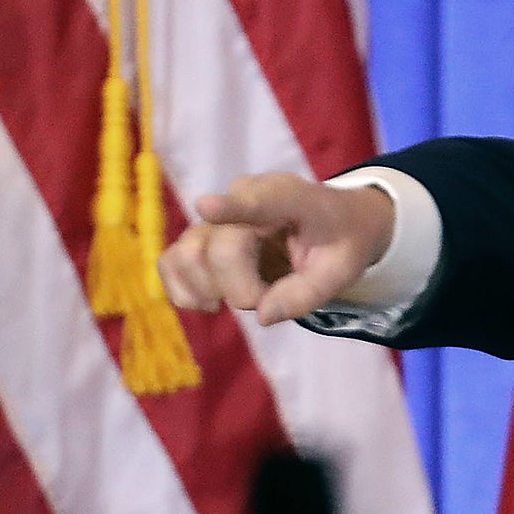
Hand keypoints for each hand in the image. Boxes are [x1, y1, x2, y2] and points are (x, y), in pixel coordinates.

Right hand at [159, 173, 394, 324]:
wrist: (336, 222)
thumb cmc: (341, 241)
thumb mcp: (343, 270)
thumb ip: (307, 293)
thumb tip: (261, 316)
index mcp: (287, 197)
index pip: (258, 202)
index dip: (231, 207)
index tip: (207, 206)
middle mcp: (241, 197)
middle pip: (218, 251)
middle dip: (242, 291)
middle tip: (271, 299)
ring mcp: (215, 217)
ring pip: (186, 257)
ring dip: (210, 291)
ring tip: (246, 295)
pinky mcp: (199, 237)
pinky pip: (170, 264)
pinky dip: (185, 291)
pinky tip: (212, 301)